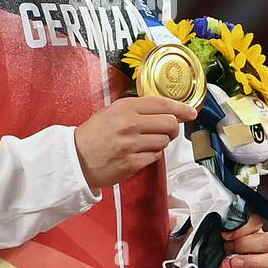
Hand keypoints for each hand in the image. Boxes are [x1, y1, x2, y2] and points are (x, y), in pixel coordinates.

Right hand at [73, 96, 196, 190]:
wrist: (76, 158)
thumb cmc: (93, 134)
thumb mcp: (111, 111)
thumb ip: (136, 108)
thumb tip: (164, 109)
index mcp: (125, 108)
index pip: (162, 104)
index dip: (181, 108)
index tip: (191, 112)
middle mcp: (130, 124)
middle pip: (170, 123)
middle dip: (173, 127)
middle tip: (167, 130)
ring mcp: (132, 145)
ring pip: (164, 141)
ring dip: (161, 142)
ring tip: (147, 142)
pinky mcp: (132, 163)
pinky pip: (155, 156)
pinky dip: (152, 154)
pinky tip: (140, 152)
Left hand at [181, 213, 267, 267]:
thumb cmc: (204, 248)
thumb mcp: (204, 231)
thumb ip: (211, 224)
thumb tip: (216, 220)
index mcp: (246, 229)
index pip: (257, 222)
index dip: (244, 227)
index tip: (225, 234)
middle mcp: (255, 244)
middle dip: (246, 244)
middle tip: (228, 248)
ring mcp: (256, 263)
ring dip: (251, 262)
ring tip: (232, 264)